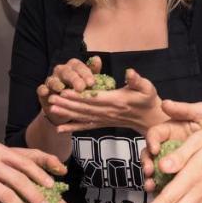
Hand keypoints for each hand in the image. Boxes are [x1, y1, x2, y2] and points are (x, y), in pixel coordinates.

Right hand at [37, 56, 99, 126]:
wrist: (68, 107)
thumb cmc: (80, 91)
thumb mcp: (89, 83)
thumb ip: (93, 71)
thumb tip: (97, 59)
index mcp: (73, 67)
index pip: (79, 66)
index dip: (85, 73)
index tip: (92, 83)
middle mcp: (61, 71)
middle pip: (67, 72)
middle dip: (74, 79)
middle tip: (81, 88)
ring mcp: (51, 80)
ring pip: (53, 79)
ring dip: (57, 84)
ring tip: (61, 88)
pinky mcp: (43, 91)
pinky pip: (41, 88)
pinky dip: (42, 90)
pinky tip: (45, 92)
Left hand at [47, 69, 165, 133]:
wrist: (150, 119)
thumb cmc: (148, 100)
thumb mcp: (147, 87)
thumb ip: (137, 80)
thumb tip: (129, 72)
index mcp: (116, 101)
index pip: (93, 98)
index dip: (79, 96)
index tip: (64, 91)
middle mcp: (107, 112)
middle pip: (84, 108)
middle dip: (66, 104)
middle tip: (51, 99)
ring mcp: (104, 119)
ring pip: (82, 117)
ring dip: (66, 113)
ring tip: (51, 109)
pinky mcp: (103, 124)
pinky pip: (86, 126)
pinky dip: (72, 128)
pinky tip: (59, 130)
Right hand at [141, 101, 201, 190]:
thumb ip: (184, 109)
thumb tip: (165, 104)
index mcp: (171, 130)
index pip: (155, 134)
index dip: (151, 141)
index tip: (154, 149)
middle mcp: (169, 147)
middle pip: (149, 154)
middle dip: (147, 163)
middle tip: (150, 170)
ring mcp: (174, 163)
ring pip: (156, 171)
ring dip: (150, 178)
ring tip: (152, 185)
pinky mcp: (181, 176)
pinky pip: (167, 183)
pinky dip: (162, 189)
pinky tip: (161, 194)